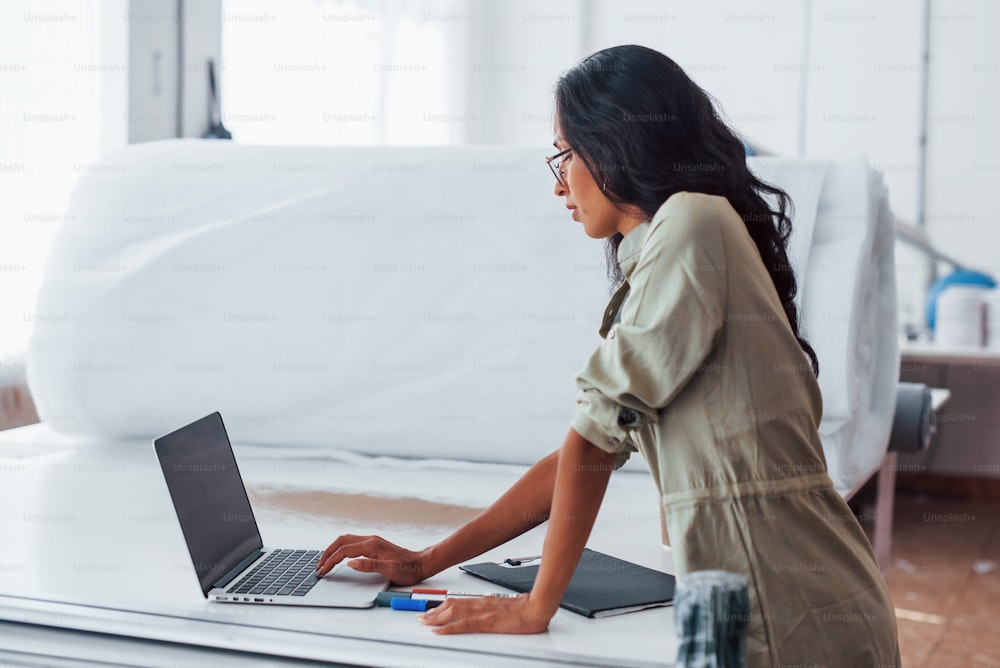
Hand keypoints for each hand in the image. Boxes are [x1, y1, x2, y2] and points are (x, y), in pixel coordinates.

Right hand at [316, 534, 428, 585]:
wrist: (421, 563)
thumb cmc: (408, 569)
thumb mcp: (389, 570)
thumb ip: (369, 566)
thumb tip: (350, 563)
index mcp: (372, 545)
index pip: (344, 551)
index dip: (330, 560)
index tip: (322, 570)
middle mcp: (371, 540)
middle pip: (341, 541)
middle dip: (327, 552)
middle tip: (319, 565)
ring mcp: (372, 541)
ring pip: (346, 540)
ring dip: (333, 549)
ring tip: (325, 561)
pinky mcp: (374, 544)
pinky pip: (352, 542)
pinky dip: (341, 548)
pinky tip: (339, 556)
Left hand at [416, 593, 553, 634]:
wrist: (537, 607)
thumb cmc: (525, 608)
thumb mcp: (505, 606)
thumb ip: (493, 607)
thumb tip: (486, 608)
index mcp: (484, 601)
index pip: (457, 602)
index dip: (441, 606)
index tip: (431, 610)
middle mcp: (480, 604)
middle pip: (451, 606)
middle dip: (434, 612)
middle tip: (422, 617)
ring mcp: (482, 612)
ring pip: (452, 613)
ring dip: (436, 618)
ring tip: (425, 622)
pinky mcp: (486, 622)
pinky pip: (463, 625)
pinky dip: (448, 628)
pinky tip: (439, 631)